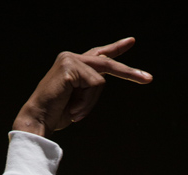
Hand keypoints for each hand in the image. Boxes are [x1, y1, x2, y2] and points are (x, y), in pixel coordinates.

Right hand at [12, 37, 151, 134]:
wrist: (38, 120)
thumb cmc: (55, 115)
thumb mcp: (78, 100)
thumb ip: (89, 89)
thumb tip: (99, 82)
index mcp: (74, 65)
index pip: (99, 54)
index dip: (116, 48)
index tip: (132, 41)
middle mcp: (71, 57)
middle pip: (107, 63)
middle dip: (129, 73)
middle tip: (149, 79)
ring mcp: (70, 59)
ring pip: (101, 81)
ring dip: (90, 103)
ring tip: (75, 112)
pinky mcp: (70, 66)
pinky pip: (94, 86)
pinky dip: (87, 103)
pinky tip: (73, 109)